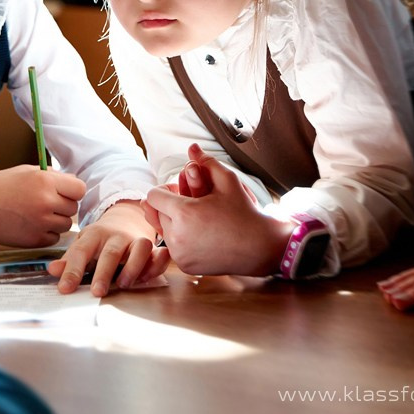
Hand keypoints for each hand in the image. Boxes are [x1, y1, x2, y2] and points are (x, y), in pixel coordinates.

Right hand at [0, 165, 85, 245]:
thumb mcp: (25, 171)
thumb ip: (51, 175)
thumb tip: (71, 181)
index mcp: (44, 181)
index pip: (79, 189)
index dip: (72, 190)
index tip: (64, 191)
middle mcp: (46, 202)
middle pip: (73, 208)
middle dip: (63, 205)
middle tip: (45, 202)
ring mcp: (41, 223)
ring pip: (65, 224)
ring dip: (56, 220)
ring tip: (36, 213)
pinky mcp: (35, 240)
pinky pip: (54, 238)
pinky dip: (46, 233)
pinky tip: (30, 224)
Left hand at [47, 200, 168, 296]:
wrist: (125, 218)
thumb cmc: (100, 239)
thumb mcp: (82, 245)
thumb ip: (69, 260)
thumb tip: (51, 271)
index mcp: (93, 235)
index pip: (80, 252)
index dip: (72, 270)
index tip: (65, 289)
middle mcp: (115, 237)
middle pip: (110, 252)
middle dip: (104, 272)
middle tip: (97, 292)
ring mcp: (135, 240)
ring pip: (140, 248)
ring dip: (134, 267)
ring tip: (123, 284)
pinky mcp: (152, 247)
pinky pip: (159, 254)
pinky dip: (157, 264)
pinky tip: (147, 278)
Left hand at [145, 145, 292, 276]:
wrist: (260, 247)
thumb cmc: (244, 211)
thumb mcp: (227, 181)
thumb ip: (206, 162)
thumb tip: (192, 147)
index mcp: (183, 213)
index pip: (153, 196)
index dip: (165, 191)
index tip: (180, 191)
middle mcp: (177, 236)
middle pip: (157, 213)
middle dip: (170, 207)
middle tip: (190, 204)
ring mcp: (180, 254)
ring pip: (163, 230)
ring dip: (173, 223)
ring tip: (195, 219)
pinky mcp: (185, 266)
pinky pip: (172, 247)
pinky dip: (181, 240)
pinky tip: (199, 234)